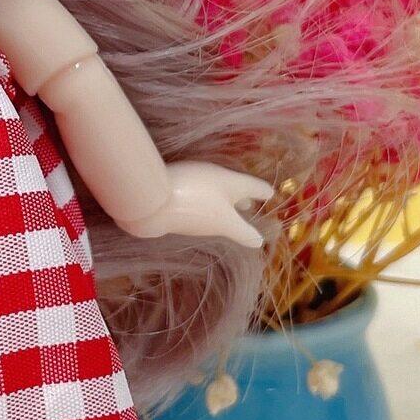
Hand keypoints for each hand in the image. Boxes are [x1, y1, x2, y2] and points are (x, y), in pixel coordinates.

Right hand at [118, 162, 273, 249]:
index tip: (262, 237)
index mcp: (227, 224)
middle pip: (228, 226)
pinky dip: (199, 205)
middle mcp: (209, 229)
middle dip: (238, 217)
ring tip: (221, 193)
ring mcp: (189, 226)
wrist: (149, 203)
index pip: (248, 236)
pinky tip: (193, 192)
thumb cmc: (196, 190)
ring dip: (218, 208)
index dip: (256, 235)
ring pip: (210, 219)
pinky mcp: (172, 219)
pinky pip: (193, 214)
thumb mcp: (228, 182)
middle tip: (247, 206)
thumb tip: (270, 194)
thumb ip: (250, 187)